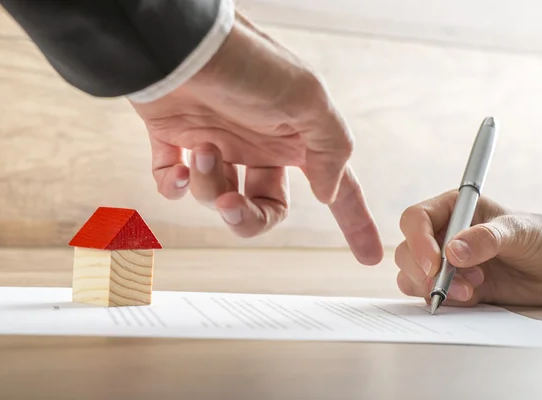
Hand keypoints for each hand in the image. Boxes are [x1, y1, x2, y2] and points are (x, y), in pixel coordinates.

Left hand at [130, 12, 382, 263]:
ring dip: (206, 182)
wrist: (181, 43)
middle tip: (231, 205)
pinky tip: (178, 169)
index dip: (354, 222)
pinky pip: (173, 182)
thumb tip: (329, 191)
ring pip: (216, 197)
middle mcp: (258, 144)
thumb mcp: (306, 101)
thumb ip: (329, 149)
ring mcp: (217, 143)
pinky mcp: (175, 138)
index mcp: (296, 139)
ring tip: (201, 149)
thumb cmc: (247, 63)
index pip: (336, 188)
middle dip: (248, 217)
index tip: (368, 256)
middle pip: (266, 208)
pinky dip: (174, 185)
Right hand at [395, 190, 541, 306]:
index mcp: (453, 210)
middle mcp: (442, 235)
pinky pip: (428, 296)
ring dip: (433, 288)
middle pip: (407, 251)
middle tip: (454, 285)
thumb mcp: (519, 231)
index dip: (418, 241)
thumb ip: (486, 239)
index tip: (434, 264)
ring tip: (470, 291)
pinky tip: (471, 297)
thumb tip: (452, 251)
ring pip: (411, 276)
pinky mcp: (451, 287)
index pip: (416, 219)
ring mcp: (444, 263)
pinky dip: (443, 301)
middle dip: (424, 272)